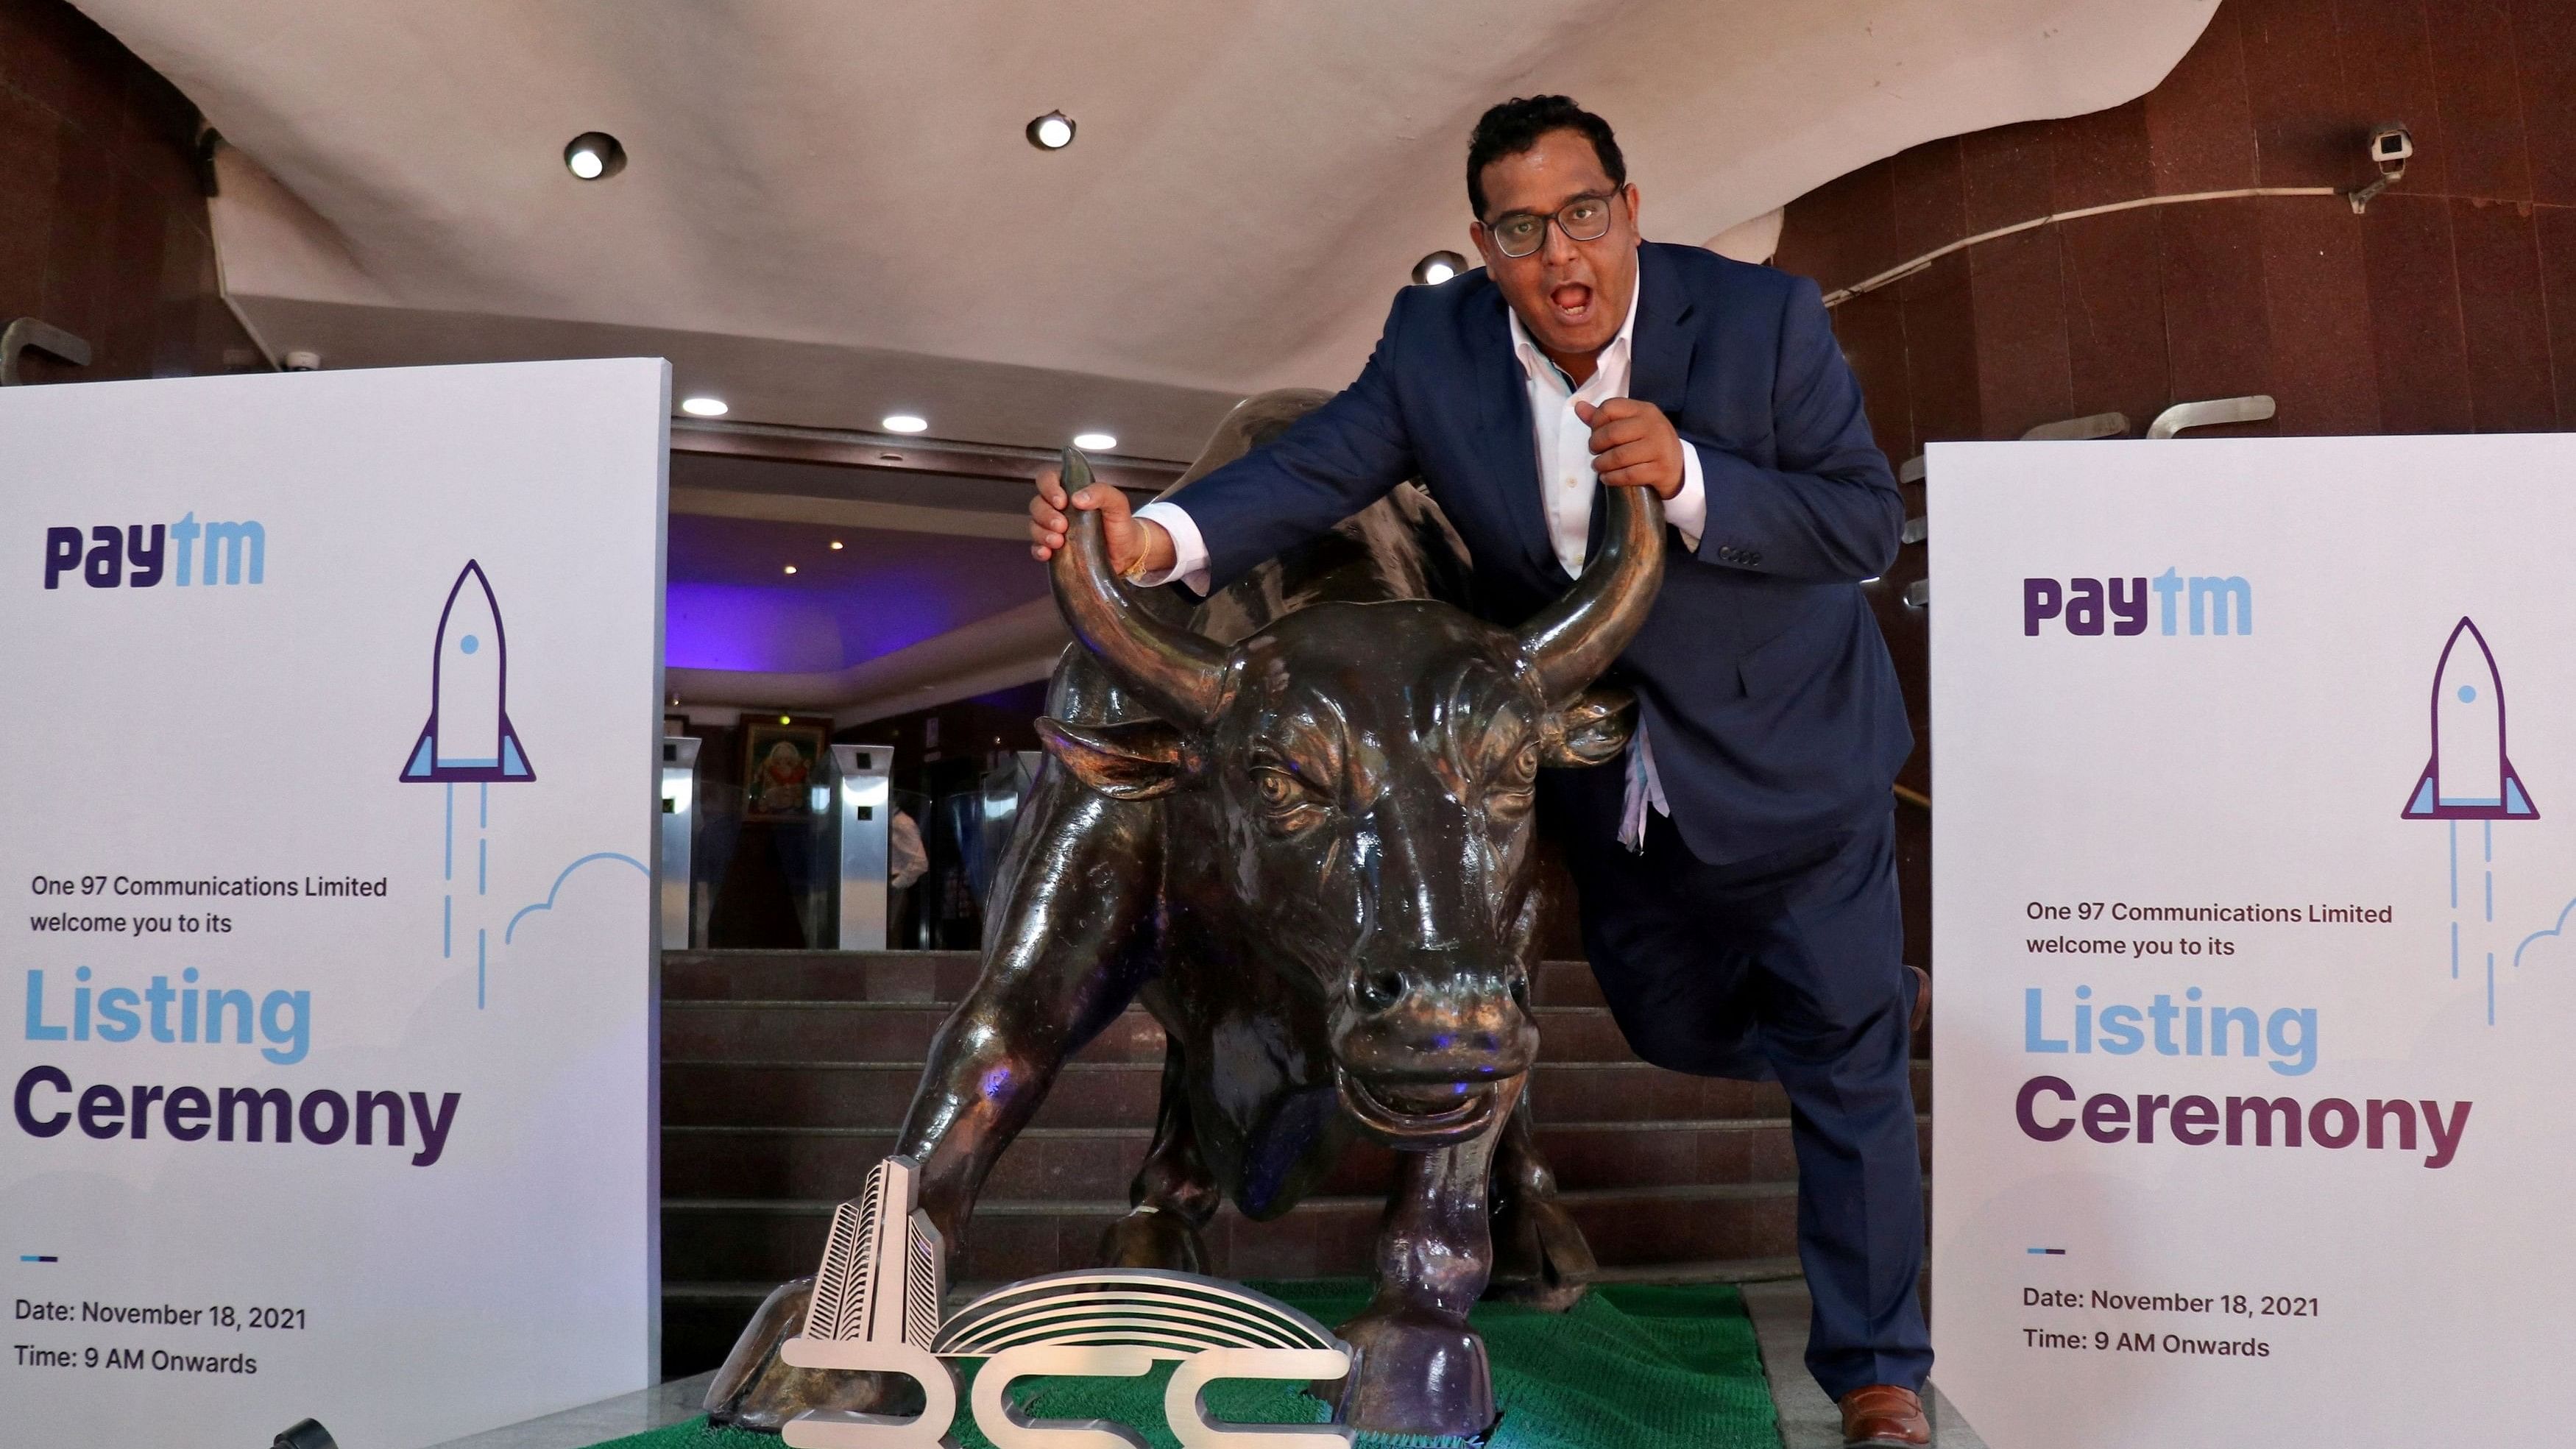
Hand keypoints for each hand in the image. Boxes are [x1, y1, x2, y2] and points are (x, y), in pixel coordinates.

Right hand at [1028, 467, 1172, 575]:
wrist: (1127, 553)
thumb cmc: (1121, 524)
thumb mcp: (1118, 504)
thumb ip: (1102, 493)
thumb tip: (1077, 498)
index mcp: (1070, 490)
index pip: (1047, 479)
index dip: (1048, 488)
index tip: (1062, 501)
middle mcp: (1058, 508)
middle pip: (1037, 504)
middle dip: (1046, 515)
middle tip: (1063, 526)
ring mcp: (1054, 529)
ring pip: (1034, 525)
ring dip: (1042, 533)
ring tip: (1059, 542)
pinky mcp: (1054, 550)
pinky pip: (1036, 548)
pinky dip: (1039, 550)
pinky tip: (1047, 553)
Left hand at [1575, 397, 1684, 499]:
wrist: (1677, 466)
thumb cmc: (1647, 442)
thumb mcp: (1631, 424)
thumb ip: (1605, 417)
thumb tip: (1578, 406)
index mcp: (1643, 410)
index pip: (1610, 407)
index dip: (1596, 422)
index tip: (1595, 433)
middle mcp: (1653, 425)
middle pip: (1612, 433)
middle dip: (1596, 445)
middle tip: (1595, 452)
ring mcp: (1658, 448)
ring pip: (1619, 456)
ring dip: (1602, 464)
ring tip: (1598, 466)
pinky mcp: (1660, 469)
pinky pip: (1629, 475)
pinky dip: (1612, 478)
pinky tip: (1607, 478)